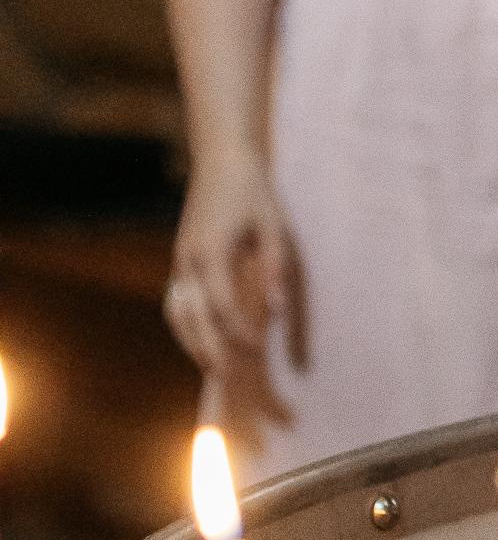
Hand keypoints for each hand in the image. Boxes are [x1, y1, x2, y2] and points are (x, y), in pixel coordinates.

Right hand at [164, 146, 300, 379]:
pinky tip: (204, 341)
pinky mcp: (181, 259)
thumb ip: (276, 269)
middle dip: (210, 351)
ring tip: (215, 371)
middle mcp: (188, 261)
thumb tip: (277, 312)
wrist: (222, 158)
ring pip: (178, 313)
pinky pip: (177, 301)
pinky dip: (187, 326)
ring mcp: (180, 260)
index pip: (221, 307)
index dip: (238, 333)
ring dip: (193, 343)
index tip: (258, 350)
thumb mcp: (274, 227)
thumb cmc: (254, 191)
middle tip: (231, 380)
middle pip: (192, 319)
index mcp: (210, 253)